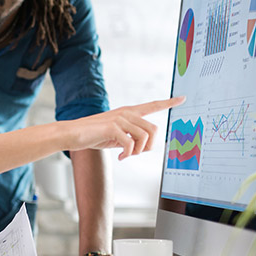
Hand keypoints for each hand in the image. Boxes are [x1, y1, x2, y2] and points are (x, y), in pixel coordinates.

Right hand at [67, 96, 184, 159]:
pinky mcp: (113, 127)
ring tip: (126, 155)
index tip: (182, 98)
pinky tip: (120, 157)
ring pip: (145, 136)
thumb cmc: (93, 135)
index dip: (169, 102)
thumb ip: (130, 135)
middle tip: (135, 154)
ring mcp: (120, 119)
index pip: (152, 105)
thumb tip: (144, 145)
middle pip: (153, 129)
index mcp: (128, 112)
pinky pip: (131, 144)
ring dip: (138, 151)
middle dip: (149, 146)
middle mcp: (126, 112)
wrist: (73, 134)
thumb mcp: (116, 135)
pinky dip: (128, 154)